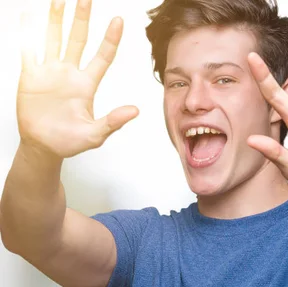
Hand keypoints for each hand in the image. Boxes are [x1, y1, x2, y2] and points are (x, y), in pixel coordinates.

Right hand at [17, 0, 137, 158]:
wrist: (43, 146)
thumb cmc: (70, 141)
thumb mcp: (95, 134)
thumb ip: (113, 122)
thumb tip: (135, 111)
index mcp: (87, 85)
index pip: (103, 57)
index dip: (110, 39)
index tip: (119, 20)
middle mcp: (70, 74)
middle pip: (77, 40)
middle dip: (82, 19)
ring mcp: (49, 73)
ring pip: (53, 39)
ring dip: (55, 20)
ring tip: (59, 0)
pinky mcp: (30, 77)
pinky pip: (28, 51)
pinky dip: (27, 35)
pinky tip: (27, 18)